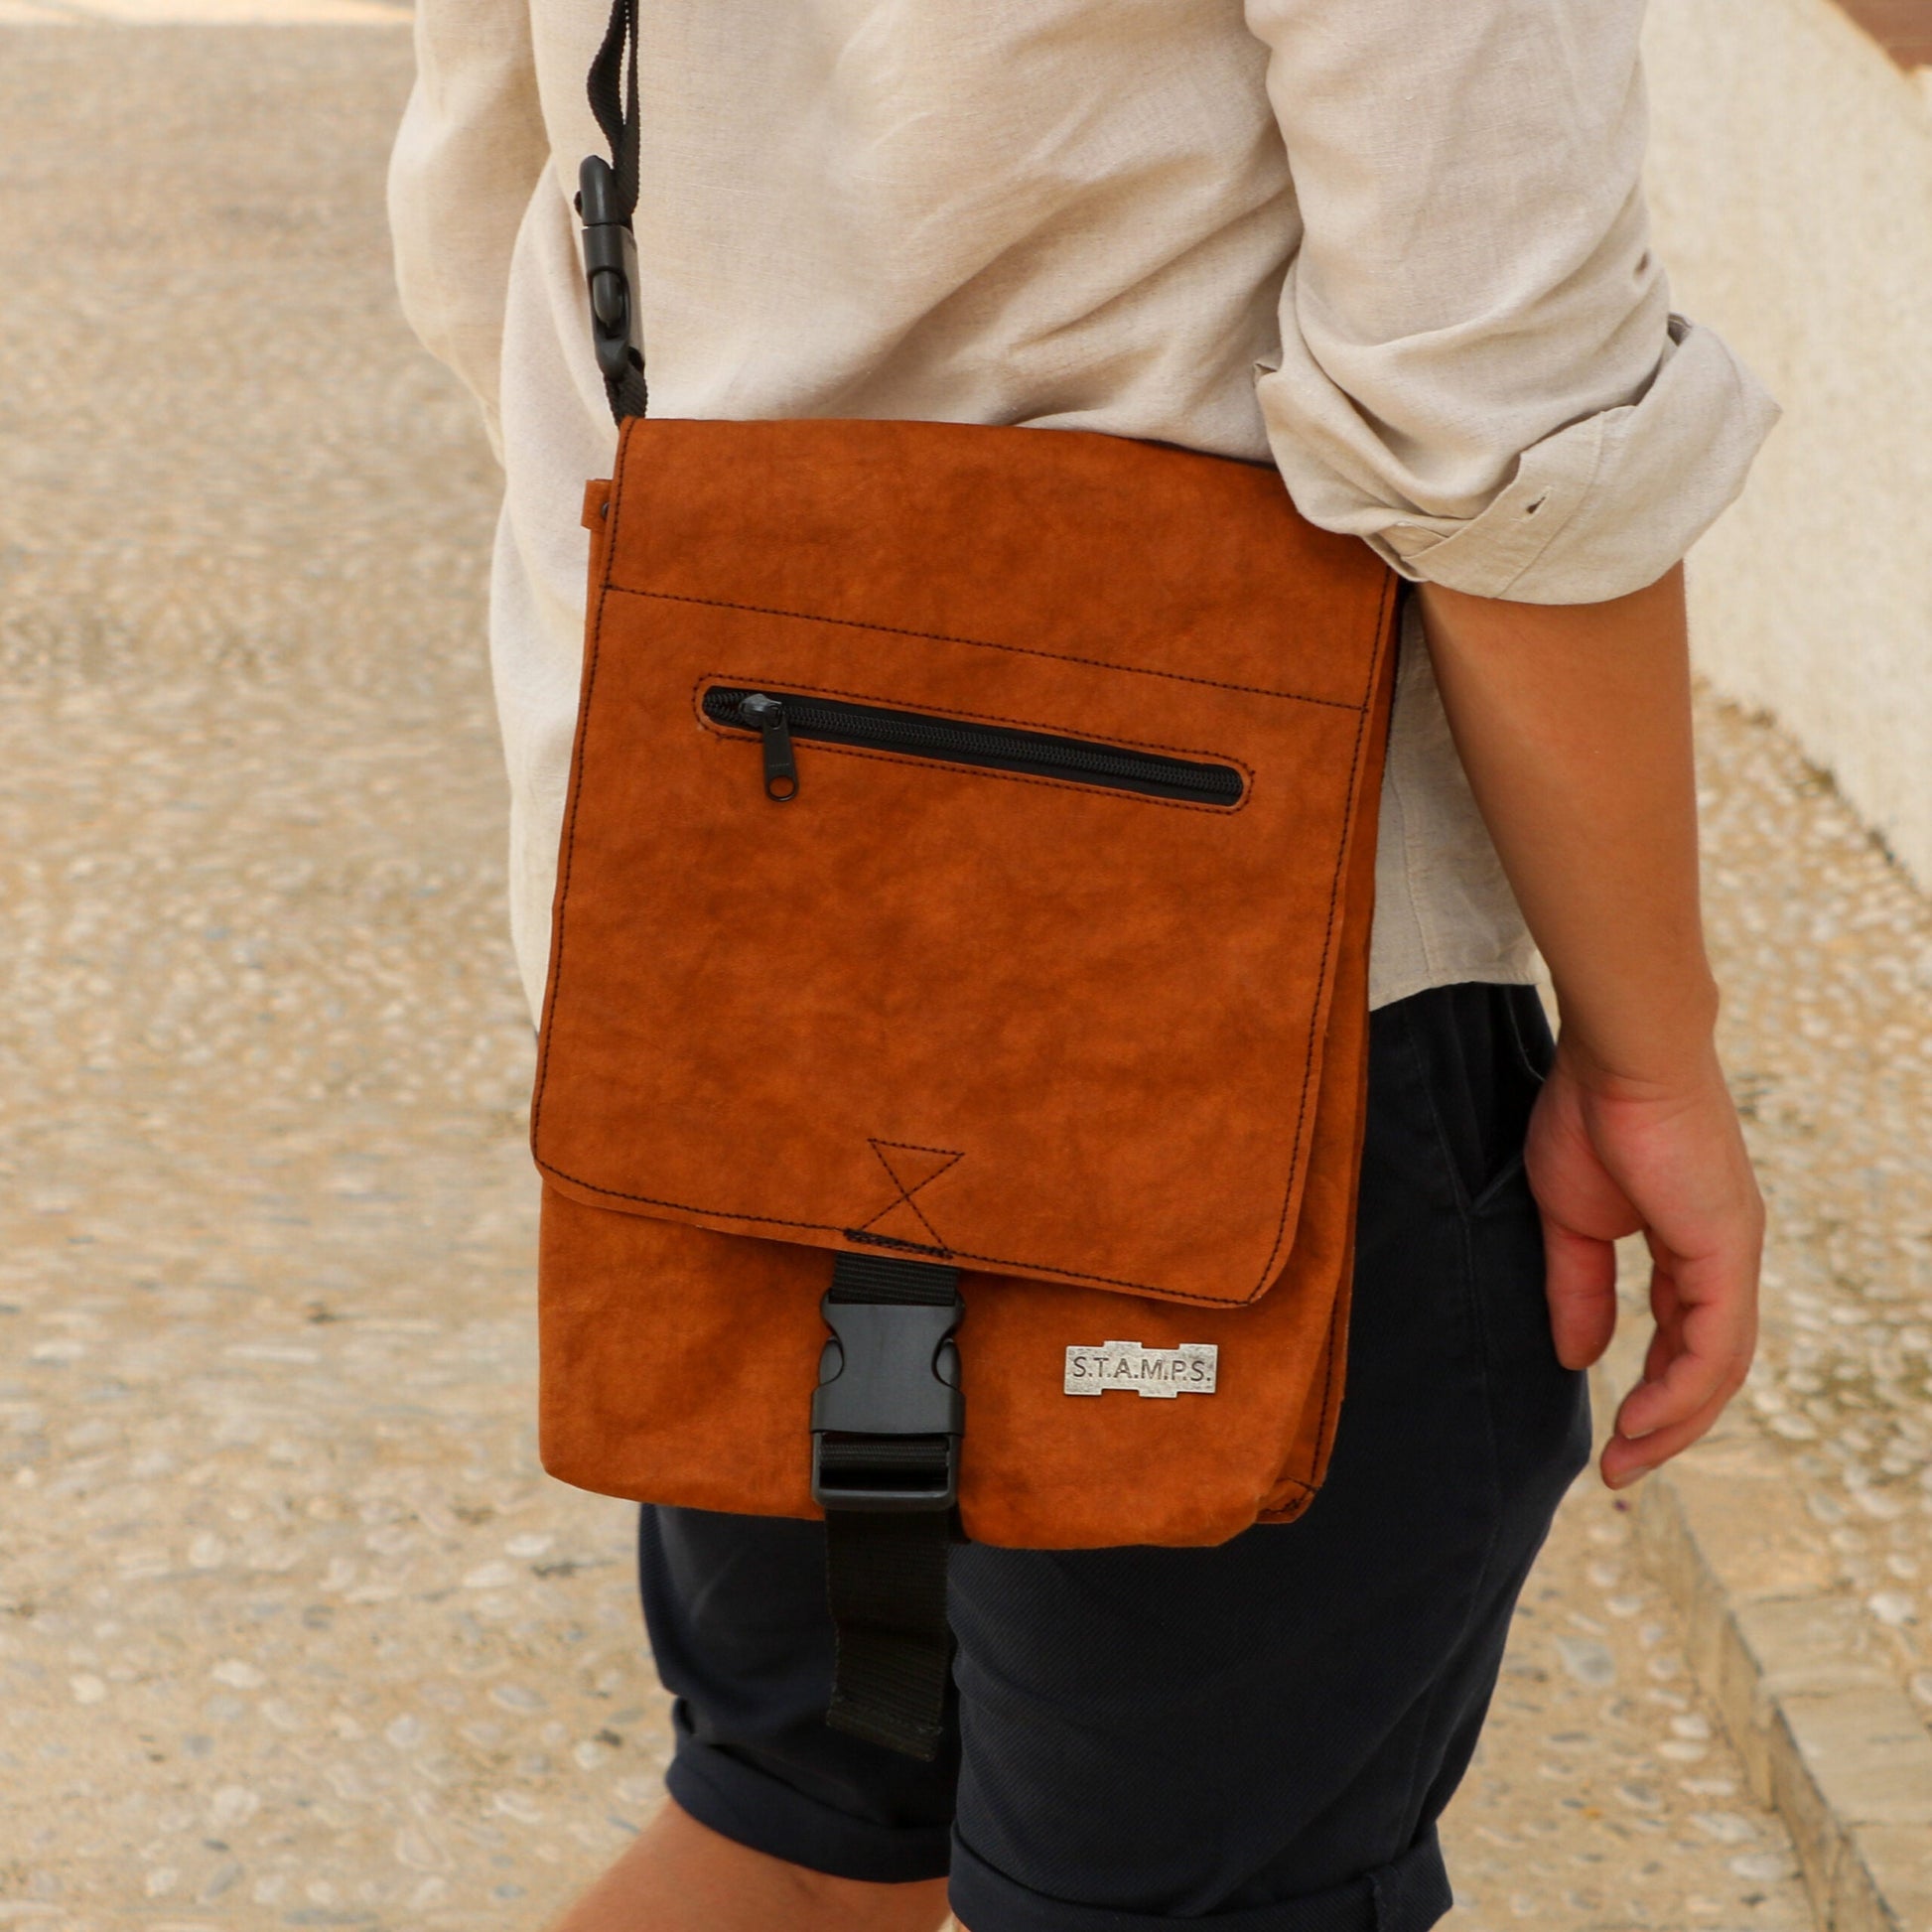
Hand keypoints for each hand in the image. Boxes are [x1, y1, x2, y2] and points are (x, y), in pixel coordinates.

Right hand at [1525, 1033, 1762, 1488]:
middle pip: (1709, 1367)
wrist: (1618, 1054)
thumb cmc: (1590, 1113)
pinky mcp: (1725, 1250)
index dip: (1650, 1389)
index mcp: (1688, 1242)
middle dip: (1665, 1425)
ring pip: (1719, 1368)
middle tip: (1620, 1469)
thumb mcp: (1570, 1219)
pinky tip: (1641, 1419)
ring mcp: (1730, 1253)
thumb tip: (1578, 1357)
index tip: (1609, 1433)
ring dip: (1673, 1423)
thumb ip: (1577, 1288)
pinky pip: (1713, 1346)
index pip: (1683, 1336)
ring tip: (1627, 1459)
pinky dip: (1680, 1392)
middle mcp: (1722, 1255)